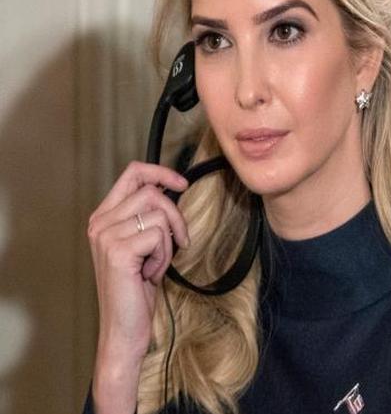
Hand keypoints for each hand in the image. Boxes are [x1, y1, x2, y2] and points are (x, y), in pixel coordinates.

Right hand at [87, 162, 188, 413]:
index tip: (182, 183)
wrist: (124, 327)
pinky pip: (159, 236)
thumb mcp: (144, 245)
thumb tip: (173, 188)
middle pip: (153, 193)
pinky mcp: (118, 251)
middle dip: (175, 218)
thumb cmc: (137, 287)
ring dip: (168, 243)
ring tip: (154, 265)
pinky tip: (150, 274)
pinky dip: (164, 256)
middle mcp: (100, 223)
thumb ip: (149, 217)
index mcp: (103, 217)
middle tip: (177, 244)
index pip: (132, 173)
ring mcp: (106, 236)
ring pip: (159, 216)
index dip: (161, 172)